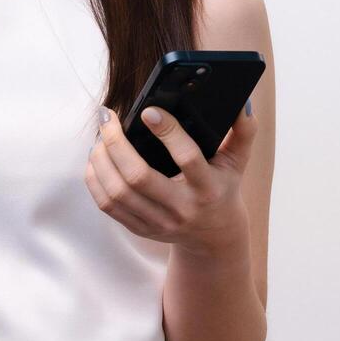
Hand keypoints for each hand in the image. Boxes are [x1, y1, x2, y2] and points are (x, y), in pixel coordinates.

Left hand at [83, 102, 257, 255]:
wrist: (214, 237)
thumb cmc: (224, 187)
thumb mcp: (239, 161)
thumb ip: (244, 131)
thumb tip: (241, 104)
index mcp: (208, 188)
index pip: (187, 158)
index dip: (167, 132)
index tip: (148, 110)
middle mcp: (182, 209)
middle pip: (139, 177)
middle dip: (116, 143)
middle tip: (108, 117)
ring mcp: (159, 223)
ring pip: (117, 192)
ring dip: (101, 159)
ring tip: (100, 135)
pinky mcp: (140, 229)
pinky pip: (107, 206)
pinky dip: (95, 179)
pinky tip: (97, 158)